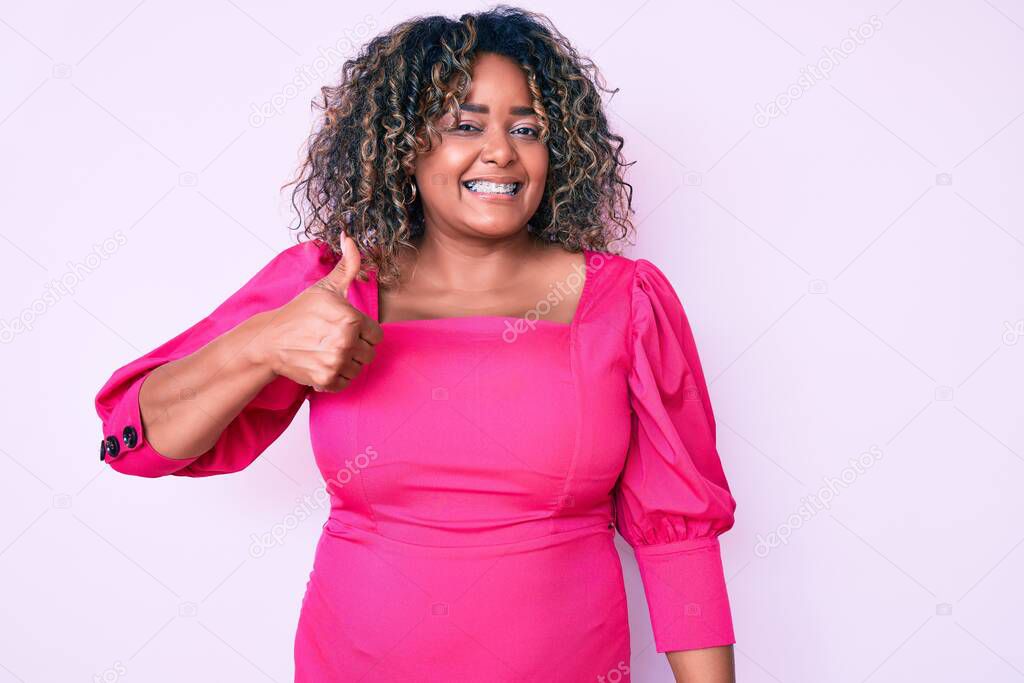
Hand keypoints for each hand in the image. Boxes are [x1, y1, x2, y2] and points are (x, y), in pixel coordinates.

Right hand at [253, 234, 382, 392]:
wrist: (269, 340)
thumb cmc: (300, 312)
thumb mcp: (325, 287)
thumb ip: (347, 265)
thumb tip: (350, 237)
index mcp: (351, 318)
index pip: (376, 335)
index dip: (362, 331)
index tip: (344, 327)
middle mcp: (345, 341)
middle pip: (370, 353)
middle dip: (355, 347)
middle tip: (333, 339)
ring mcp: (335, 362)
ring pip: (359, 368)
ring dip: (347, 363)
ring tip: (328, 351)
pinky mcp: (326, 380)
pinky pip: (346, 383)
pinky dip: (336, 377)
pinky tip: (322, 363)